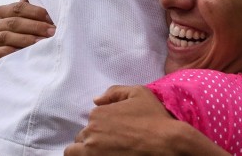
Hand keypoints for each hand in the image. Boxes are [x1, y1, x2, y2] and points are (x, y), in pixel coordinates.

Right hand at [0, 0, 53, 91]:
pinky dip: (11, 52)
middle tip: (52, 32)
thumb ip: (27, 11)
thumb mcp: (16, 25)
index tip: (52, 19)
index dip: (36, 12)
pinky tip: (24, 54)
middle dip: (36, 26)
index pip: (18, 8)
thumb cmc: (9, 43)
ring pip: (5, 37)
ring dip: (26, 39)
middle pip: (13, 22)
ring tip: (42, 43)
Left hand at [65, 85, 227, 155]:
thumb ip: (114, 92)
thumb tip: (96, 100)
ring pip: (75, 152)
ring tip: (100, 151)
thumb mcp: (138, 93)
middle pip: (82, 137)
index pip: (90, 121)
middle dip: (93, 139)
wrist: (166, 143)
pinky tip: (100, 155)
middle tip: (110, 142)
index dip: (102, 125)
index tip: (115, 130)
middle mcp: (91, 133)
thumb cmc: (154, 118)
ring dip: (84, 150)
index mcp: (98, 114)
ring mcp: (93, 152)